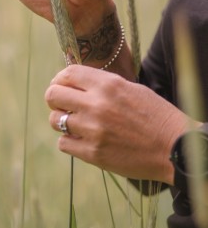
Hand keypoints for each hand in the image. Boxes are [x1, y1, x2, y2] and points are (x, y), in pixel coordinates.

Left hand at [45, 65, 188, 182]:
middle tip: (63, 104)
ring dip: (61, 121)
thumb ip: (101, 84)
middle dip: (54, 99)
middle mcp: (96, 105)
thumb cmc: (154, 114)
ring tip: (76, 123)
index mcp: (107, 84)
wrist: (174, 147)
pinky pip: (63, 143)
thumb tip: (74, 82)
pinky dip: (69, 140)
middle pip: (52, 95)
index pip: (67, 73)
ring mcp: (93, 130)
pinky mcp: (93, 154)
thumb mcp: (130, 88)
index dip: (60, 78)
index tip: (62, 84)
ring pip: (54, 120)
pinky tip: (82, 139)